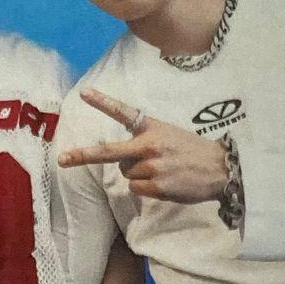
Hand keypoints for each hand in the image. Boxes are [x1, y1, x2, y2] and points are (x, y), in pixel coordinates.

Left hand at [59, 88, 226, 203]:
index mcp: (152, 127)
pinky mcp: (158, 186)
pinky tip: (165, 183)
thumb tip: (123, 162)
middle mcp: (149, 145)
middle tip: (63, 159)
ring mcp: (153, 166)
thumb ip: (145, 141)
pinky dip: (146, 189)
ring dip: (137, 175)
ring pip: (126, 174)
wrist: (222, 168)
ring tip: (162, 171)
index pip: (124, 112)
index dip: (103, 103)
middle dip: (83, 155)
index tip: (85, 94)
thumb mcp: (169, 134)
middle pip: (109, 152)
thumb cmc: (192, 151)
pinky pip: (136, 189)